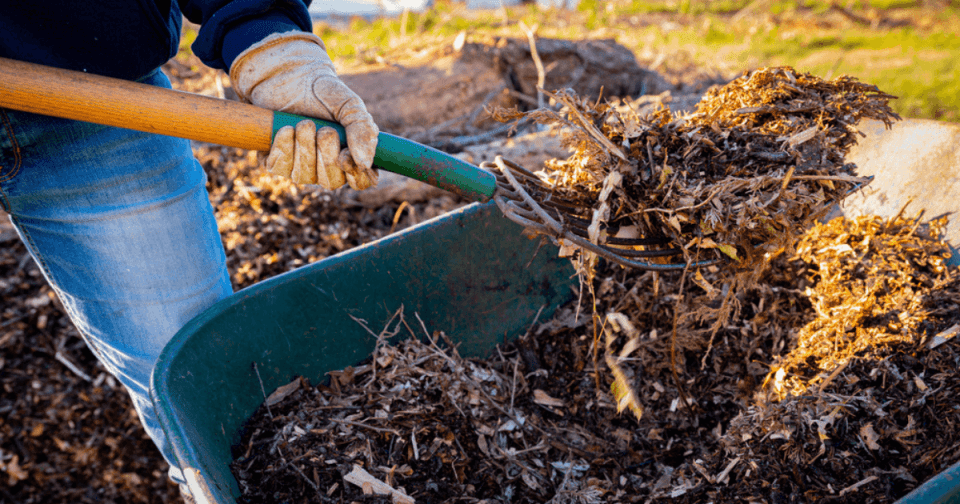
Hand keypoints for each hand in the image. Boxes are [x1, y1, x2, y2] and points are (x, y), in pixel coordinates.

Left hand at [230, 31, 378, 189]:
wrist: (287, 76)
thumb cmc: (322, 92)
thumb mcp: (348, 104)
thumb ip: (362, 129)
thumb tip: (365, 163)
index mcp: (352, 154)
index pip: (361, 181)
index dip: (356, 176)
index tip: (345, 156)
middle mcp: (327, 167)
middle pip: (331, 182)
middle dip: (326, 155)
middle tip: (325, 130)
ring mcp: (301, 166)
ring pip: (304, 176)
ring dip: (305, 148)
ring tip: (304, 124)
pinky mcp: (277, 161)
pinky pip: (280, 168)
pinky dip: (284, 147)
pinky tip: (286, 129)